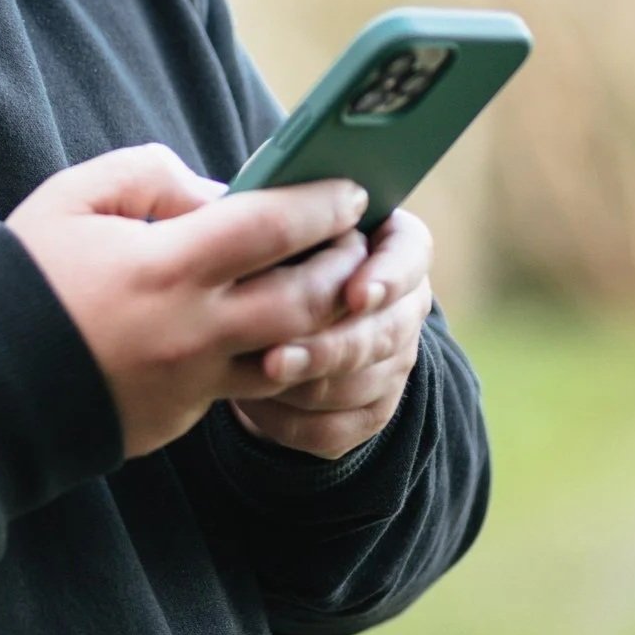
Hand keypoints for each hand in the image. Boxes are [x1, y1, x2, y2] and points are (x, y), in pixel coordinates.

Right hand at [6, 145, 370, 458]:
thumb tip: (216, 192)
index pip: (273, 227)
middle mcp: (193, 331)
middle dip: (343, 264)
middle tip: (358, 238)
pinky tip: (277, 328)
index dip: (320, 204)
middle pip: (305, 299)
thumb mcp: (76, 196)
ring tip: (334, 286)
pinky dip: (275, 356)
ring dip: (325, 319)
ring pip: (292, 355)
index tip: (351, 188)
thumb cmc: (25, 276)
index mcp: (167, 267)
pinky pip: (247, 386)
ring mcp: (192, 384)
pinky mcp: (182, 419)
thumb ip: (150, 173)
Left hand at [230, 208, 433, 459]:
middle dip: (329, 348)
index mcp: (391, 243)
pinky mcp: (369, 412)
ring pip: (360, 384)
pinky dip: (293, 421)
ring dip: (305, 385)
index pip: (411, 252)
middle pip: (386, 331)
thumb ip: (268, 205)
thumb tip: (223, 206)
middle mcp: (404, 304)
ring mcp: (393, 362)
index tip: (355, 294)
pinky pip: (337, 429)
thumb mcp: (273, 213)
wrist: (271, 310)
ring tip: (251, 375)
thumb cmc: (271, 246)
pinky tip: (253, 403)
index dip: (390, 276)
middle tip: (276, 357)